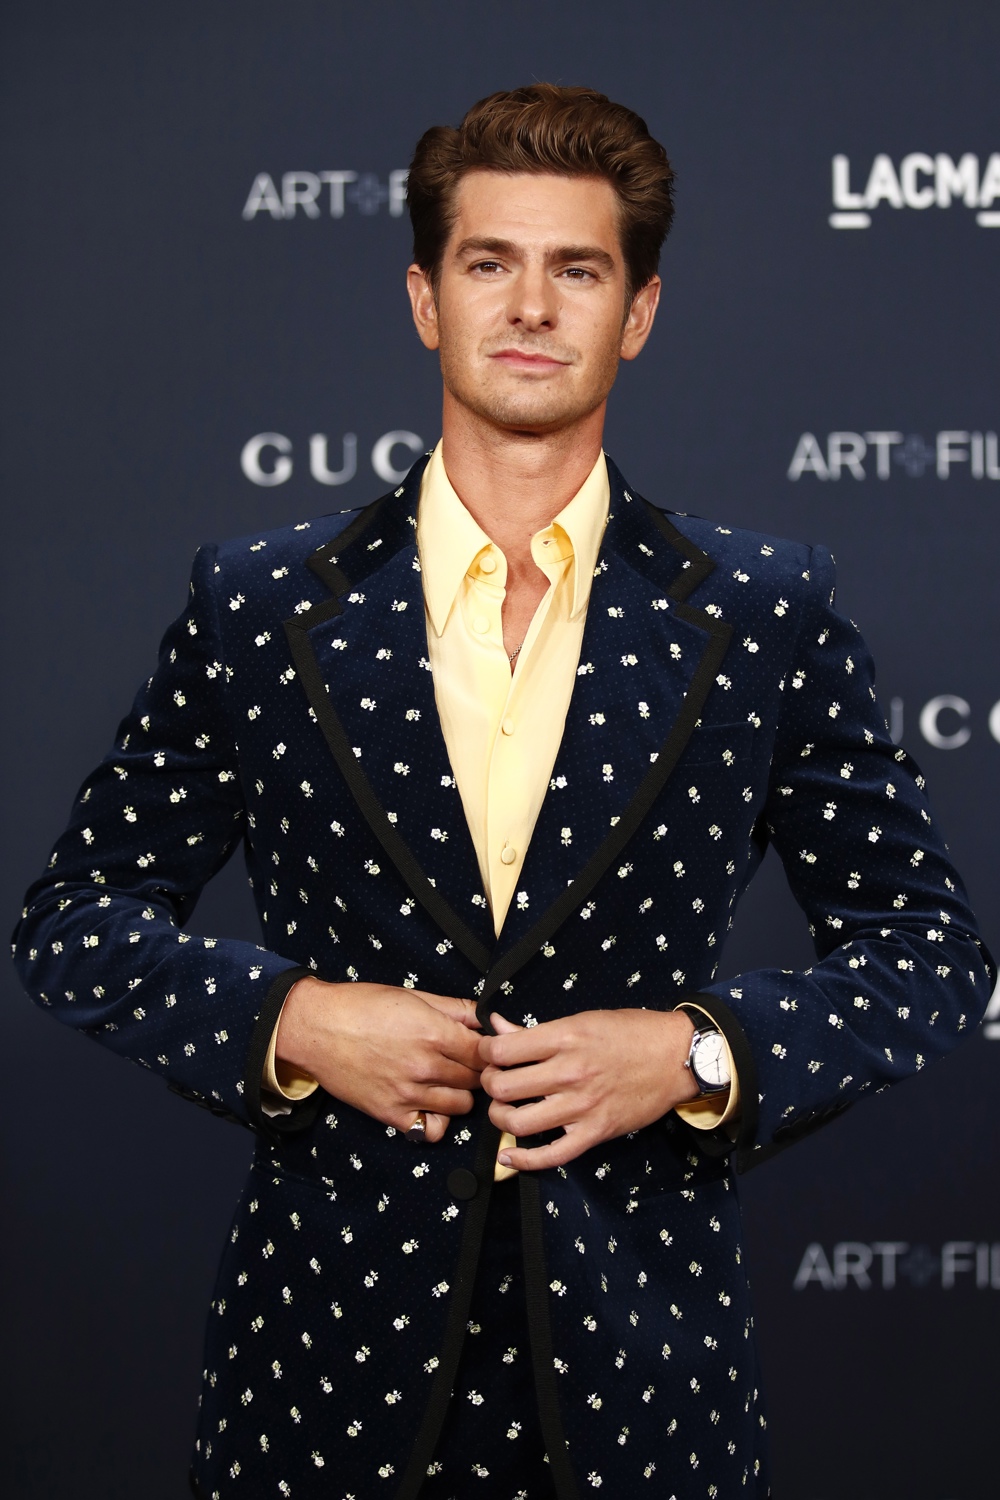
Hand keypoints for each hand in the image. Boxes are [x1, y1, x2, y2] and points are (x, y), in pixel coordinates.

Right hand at [276, 978, 482, 1142]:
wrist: (316, 1027)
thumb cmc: (361, 1006)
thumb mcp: (413, 996)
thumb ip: (455, 1009)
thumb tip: (488, 1016)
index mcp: (434, 1033)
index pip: (486, 1052)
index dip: (490, 1050)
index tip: (484, 1049)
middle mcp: (425, 1066)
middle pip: (477, 1080)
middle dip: (476, 1071)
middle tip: (465, 1063)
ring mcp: (408, 1094)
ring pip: (461, 1106)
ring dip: (459, 1094)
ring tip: (446, 1081)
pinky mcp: (390, 1114)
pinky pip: (431, 1130)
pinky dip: (436, 1120)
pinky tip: (430, 1104)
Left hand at [478, 1008, 698, 1170]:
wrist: (675, 1056)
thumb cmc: (631, 1032)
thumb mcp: (582, 1019)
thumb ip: (534, 1030)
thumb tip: (496, 1025)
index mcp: (564, 1037)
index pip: (502, 1050)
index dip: (484, 1052)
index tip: (487, 1054)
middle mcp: (569, 1072)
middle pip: (503, 1087)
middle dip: (488, 1084)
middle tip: (494, 1081)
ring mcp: (582, 1106)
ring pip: (518, 1123)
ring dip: (499, 1118)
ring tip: (503, 1109)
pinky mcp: (595, 1132)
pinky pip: (551, 1155)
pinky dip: (523, 1160)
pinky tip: (509, 1156)